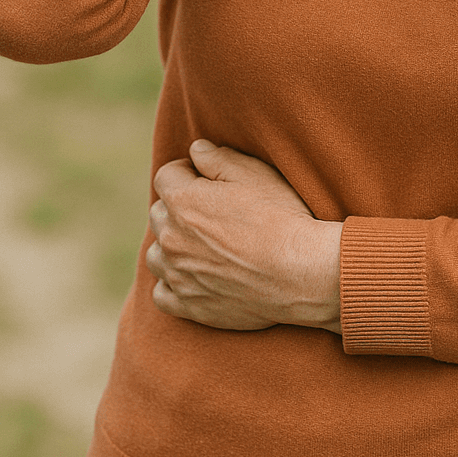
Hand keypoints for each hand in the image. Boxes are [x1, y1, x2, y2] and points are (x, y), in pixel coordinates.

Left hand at [145, 141, 342, 332]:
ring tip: (200, 245)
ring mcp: (178, 275)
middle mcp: (172, 238)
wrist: (300, 274)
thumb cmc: (280, 219)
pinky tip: (195, 276)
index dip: (185, 171)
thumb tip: (196, 150)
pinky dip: (173, 283)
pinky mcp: (189, 306)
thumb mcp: (254, 174)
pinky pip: (162, 293)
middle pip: (159, 213)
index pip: (166, 176)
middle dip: (177, 206)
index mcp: (183, 202)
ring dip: (171, 245)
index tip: (203, 176)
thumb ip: (217, 158)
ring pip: (157, 254)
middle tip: (209, 210)